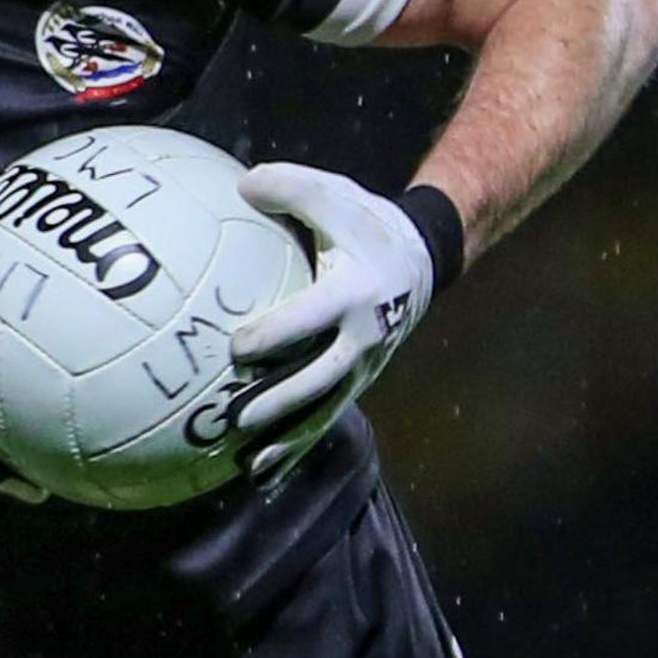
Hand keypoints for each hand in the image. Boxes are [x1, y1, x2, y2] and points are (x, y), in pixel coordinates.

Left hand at [232, 164, 439, 479]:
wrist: (420, 259)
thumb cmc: (365, 223)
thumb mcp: (336, 195)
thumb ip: (291, 187)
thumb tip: (240, 185)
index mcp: (355, 293)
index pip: (313, 317)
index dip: (277, 333)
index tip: (237, 345)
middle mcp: (363, 337)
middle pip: (320, 378)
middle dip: (281, 401)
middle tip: (237, 415)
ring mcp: (365, 365)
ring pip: (326, 410)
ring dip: (289, 439)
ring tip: (249, 463)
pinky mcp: (359, 381)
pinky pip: (326, 418)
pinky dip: (297, 447)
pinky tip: (263, 471)